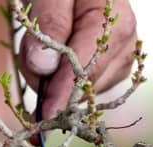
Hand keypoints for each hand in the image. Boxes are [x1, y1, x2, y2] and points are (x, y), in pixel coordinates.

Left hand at [19, 0, 136, 119]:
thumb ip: (50, 24)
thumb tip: (44, 67)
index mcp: (115, 26)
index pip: (85, 71)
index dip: (62, 95)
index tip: (45, 116)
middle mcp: (125, 48)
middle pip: (84, 86)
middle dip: (50, 80)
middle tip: (28, 48)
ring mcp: (121, 61)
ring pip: (82, 91)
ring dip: (53, 79)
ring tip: (42, 44)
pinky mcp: (112, 70)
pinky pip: (83, 88)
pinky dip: (62, 80)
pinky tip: (56, 57)